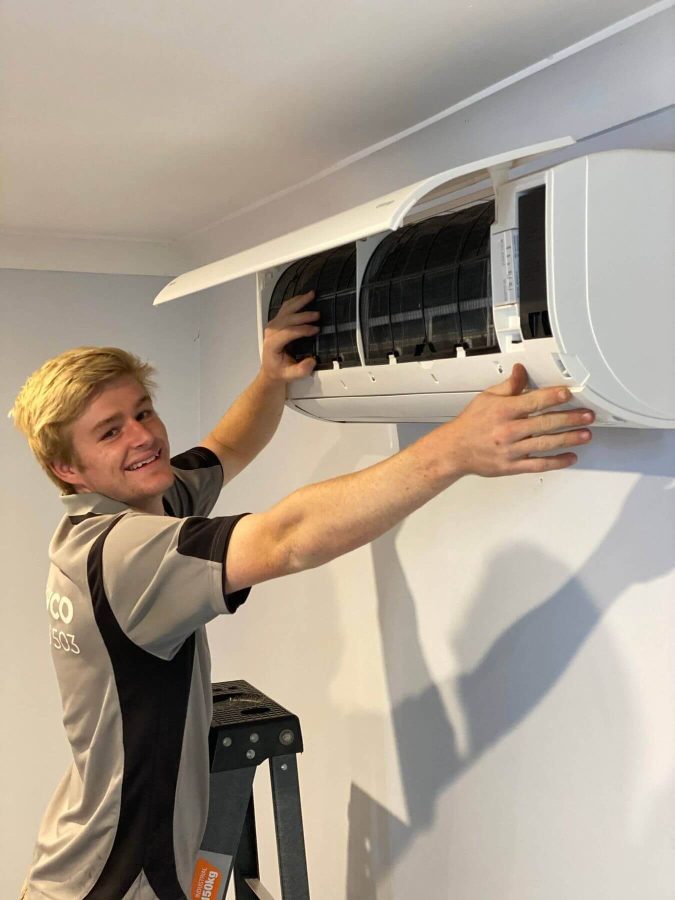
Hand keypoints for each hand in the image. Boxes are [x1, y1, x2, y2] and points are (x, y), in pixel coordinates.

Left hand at [261, 291, 319, 382]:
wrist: (271, 369)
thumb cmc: (279, 370)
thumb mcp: (290, 374)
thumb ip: (301, 370)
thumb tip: (312, 361)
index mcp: (272, 343)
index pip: (288, 332)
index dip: (302, 330)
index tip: (315, 330)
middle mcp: (271, 332)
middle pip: (287, 318)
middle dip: (303, 315)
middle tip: (317, 315)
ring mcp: (273, 325)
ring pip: (286, 309)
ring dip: (299, 301)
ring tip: (311, 295)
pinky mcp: (277, 322)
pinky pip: (286, 308)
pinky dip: (295, 301)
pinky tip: (303, 297)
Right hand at [443, 363, 593, 476]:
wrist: (454, 451)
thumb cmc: (471, 424)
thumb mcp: (486, 398)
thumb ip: (508, 386)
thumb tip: (521, 371)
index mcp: (503, 411)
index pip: (532, 402)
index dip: (553, 397)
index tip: (568, 394)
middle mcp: (508, 430)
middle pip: (544, 424)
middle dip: (569, 419)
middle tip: (587, 415)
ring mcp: (511, 450)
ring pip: (545, 444)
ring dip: (569, 439)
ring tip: (586, 434)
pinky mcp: (512, 466)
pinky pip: (538, 465)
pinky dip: (557, 462)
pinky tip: (570, 457)